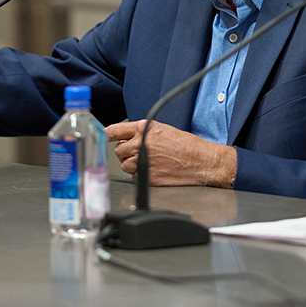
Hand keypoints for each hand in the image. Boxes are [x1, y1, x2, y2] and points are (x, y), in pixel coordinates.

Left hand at [104, 120, 236, 187]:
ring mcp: (142, 160)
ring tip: (150, 162)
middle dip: (126, 153)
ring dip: (132, 165)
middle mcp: (140, 143)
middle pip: (118, 150)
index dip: (107, 135)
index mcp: (144, 129)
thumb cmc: (188, 146)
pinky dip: (140, 175)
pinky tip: (155, 170)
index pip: (115, 130)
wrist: (202, 162)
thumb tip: (127, 138)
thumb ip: (142, 133)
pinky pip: (134, 177)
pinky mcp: (146, 176)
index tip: (103, 137)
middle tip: (140, 153)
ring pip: (124, 165)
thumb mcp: (163, 130)